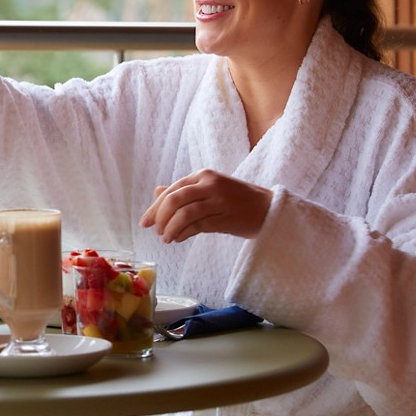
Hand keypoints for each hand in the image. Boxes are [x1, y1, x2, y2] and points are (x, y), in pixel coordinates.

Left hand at [139, 169, 272, 243]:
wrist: (269, 209)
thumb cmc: (236, 199)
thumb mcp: (209, 189)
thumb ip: (184, 191)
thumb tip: (157, 191)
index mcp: (204, 175)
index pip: (172, 190)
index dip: (156, 206)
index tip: (146, 221)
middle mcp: (210, 184)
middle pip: (175, 200)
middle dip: (160, 217)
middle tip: (154, 230)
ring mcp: (219, 201)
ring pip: (185, 214)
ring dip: (171, 228)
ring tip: (166, 239)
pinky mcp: (227, 218)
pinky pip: (198, 226)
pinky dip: (184, 233)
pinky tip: (178, 239)